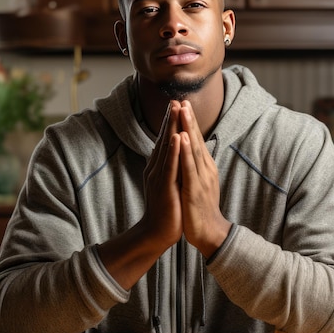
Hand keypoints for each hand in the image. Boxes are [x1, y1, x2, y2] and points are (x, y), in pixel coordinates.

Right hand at [139, 102, 182, 248]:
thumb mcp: (168, 184)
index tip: (177, 105)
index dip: (171, 123)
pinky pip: (169, 165)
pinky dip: (173, 150)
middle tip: (175, 99)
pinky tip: (176, 136)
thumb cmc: (166, 210)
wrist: (156, 233)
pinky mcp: (164, 187)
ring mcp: (159, 176)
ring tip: (176, 109)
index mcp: (159, 167)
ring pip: (166, 147)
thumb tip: (174, 156)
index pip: (166, 141)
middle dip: (170, 119)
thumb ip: (170, 169)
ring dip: (171, 127)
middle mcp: (156, 168)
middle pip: (164, 138)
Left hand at [177, 101, 230, 257]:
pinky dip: (186, 152)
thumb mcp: (199, 183)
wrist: (210, 233)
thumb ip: (196, 168)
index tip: (182, 105)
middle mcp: (205, 169)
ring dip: (188, 128)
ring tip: (183, 111)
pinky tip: (182, 138)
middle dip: (189, 119)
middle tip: (182, 99)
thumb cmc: (201, 209)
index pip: (196, 140)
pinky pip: (190, 167)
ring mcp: (201, 178)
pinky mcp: (195, 189)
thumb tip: (191, 155)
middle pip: (196, 139)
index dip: (189, 123)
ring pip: (194, 149)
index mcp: (204, 167)